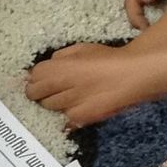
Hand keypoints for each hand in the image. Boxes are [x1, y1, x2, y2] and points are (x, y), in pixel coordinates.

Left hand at [25, 41, 146, 124]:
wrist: (132, 75)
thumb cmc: (108, 58)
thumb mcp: (81, 48)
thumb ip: (61, 57)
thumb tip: (46, 66)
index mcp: (58, 66)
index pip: (34, 75)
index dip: (35, 78)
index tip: (39, 79)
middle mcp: (59, 85)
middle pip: (36, 94)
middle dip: (38, 92)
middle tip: (49, 90)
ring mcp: (68, 103)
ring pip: (50, 107)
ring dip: (54, 103)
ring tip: (69, 97)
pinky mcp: (79, 118)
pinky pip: (65, 118)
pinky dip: (68, 114)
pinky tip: (78, 106)